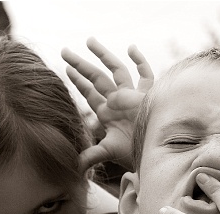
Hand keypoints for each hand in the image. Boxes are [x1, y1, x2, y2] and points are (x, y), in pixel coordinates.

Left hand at [61, 37, 152, 171]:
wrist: (154, 151)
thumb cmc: (133, 152)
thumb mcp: (108, 151)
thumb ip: (90, 156)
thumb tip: (72, 167)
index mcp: (107, 112)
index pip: (89, 93)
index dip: (78, 81)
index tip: (66, 69)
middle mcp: (117, 101)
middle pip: (96, 77)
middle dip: (80, 65)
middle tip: (64, 51)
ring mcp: (131, 95)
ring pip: (116, 70)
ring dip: (103, 56)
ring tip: (89, 41)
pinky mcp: (146, 95)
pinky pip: (145, 74)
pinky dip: (139, 61)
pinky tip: (131, 48)